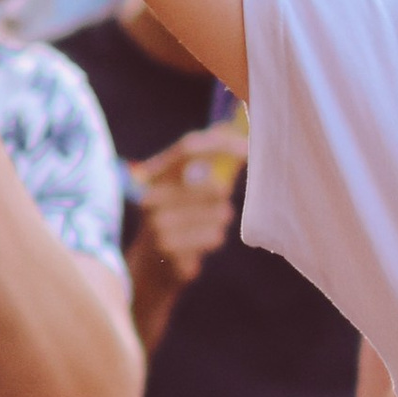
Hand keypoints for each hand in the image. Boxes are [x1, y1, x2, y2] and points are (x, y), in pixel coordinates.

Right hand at [131, 122, 245, 287]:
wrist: (149, 270)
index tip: (248, 149)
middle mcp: (151, 198)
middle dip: (224, 197)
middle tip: (215, 209)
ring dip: (219, 220)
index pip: (188, 148)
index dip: (221, 144)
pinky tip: (197, 246)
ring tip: (202, 229)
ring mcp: (157, 226)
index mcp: (154, 177)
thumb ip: (209, 162)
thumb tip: (229, 126)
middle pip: (214, 186)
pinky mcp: (169, 251)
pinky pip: (214, 236)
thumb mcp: (185, 190)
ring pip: (219, 212)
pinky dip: (213, 239)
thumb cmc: (177, 222)